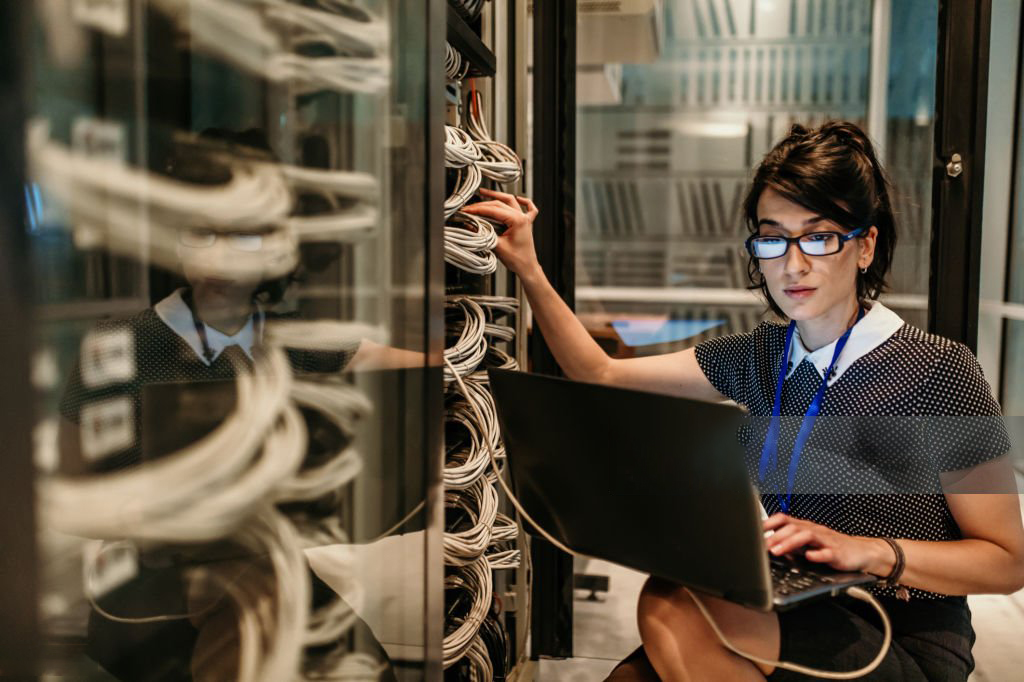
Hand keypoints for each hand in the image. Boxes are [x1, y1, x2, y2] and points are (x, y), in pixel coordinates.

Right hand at [459, 188, 539, 277]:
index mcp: (517, 220)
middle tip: (470, 207)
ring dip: (498, 196)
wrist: (527, 267)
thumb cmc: (518, 259)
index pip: (493, 210)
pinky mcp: (526, 224)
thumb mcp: (497, 246)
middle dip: (483, 204)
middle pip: (499, 203)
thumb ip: (484, 234)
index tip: (468, 210)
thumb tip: (471, 225)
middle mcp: (522, 217)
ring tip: (484, 192)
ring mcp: (525, 219)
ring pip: (511, 201)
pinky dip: (524, 201)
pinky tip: (518, 198)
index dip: (478, 209)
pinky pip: (529, 208)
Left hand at [763, 513, 889, 574]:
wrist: (862, 552)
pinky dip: (818, 554)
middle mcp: (815, 531)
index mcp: (806, 527)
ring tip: (778, 550)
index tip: (754, 530)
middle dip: (776, 536)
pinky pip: (828, 552)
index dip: (769, 523)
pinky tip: (810, 557)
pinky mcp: (838, 553)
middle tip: (763, 546)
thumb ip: (791, 543)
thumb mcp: (810, 543)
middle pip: (793, 528)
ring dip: (790, 543)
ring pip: (807, 536)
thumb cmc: (833, 547)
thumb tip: (769, 545)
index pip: (785, 519)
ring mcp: (827, 541)